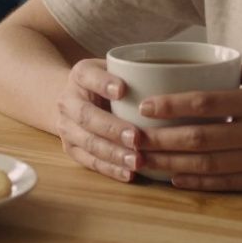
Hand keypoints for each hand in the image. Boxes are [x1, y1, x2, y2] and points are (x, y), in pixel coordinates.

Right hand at [54, 59, 142, 182]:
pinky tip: (129, 173)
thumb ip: (135, 72)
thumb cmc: (109, 82)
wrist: (77, 99)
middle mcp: (67, 101)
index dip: (103, 83)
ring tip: (137, 161)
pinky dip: (110, 169)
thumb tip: (174, 78)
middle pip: (86, 115)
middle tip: (136, 137)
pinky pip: (90, 162)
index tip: (122, 90)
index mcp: (80, 74)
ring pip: (88, 142)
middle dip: (112, 128)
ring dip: (113, 154)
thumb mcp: (116, 69)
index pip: (88, 76)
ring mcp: (66, 127)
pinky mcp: (71, 149)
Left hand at [135, 65, 241, 190]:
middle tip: (133, 137)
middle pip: (198, 137)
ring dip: (171, 163)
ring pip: (206, 164)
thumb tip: (211, 63)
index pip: (205, 101)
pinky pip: (225, 184)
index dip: (171, 105)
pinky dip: (197, 182)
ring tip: (145, 160)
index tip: (146, 106)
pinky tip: (176, 177)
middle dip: (161, 139)